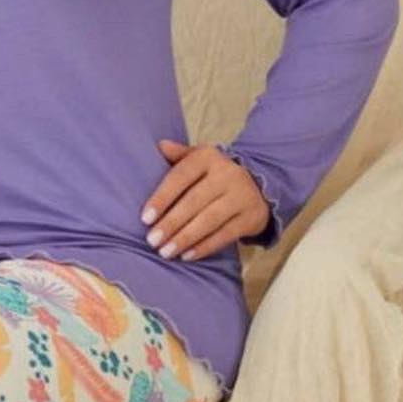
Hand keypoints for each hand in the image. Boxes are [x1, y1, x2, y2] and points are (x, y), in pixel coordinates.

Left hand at [140, 138, 269, 260]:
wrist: (258, 187)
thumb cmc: (214, 175)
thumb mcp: (197, 160)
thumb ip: (178, 155)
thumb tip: (160, 145)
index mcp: (208, 157)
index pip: (181, 176)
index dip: (162, 198)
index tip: (145, 218)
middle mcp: (228, 174)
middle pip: (194, 201)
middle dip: (171, 223)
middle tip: (152, 241)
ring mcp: (242, 196)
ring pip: (209, 220)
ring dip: (185, 238)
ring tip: (165, 252)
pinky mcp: (252, 217)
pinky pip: (225, 235)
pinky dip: (204, 247)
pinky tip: (187, 256)